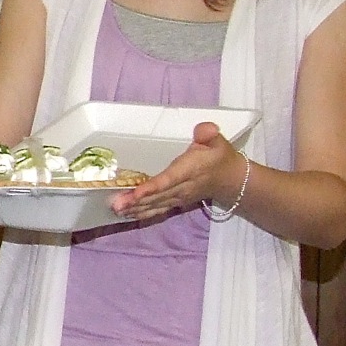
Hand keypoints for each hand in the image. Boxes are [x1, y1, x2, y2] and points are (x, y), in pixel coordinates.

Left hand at [110, 121, 247, 219]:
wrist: (231, 179)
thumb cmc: (219, 157)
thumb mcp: (217, 141)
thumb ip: (208, 134)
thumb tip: (204, 129)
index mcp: (190, 170)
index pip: (169, 180)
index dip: (152, 188)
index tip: (135, 193)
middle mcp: (182, 188)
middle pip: (157, 197)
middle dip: (136, 202)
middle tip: (114, 205)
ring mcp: (178, 198)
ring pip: (155, 206)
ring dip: (135, 209)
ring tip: (116, 211)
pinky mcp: (175, 203)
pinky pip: (157, 211)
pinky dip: (142, 214)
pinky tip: (127, 215)